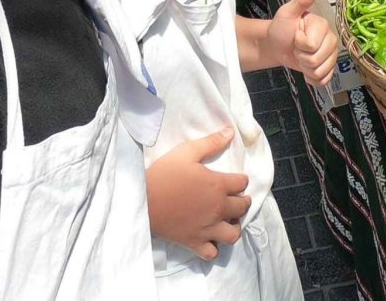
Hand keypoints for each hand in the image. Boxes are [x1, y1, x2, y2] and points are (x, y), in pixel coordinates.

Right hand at [145, 129, 250, 260]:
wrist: (142, 200)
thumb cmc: (164, 174)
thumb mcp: (186, 152)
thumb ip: (211, 142)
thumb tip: (231, 132)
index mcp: (218, 185)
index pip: (243, 183)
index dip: (239, 180)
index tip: (233, 180)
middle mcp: (218, 208)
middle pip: (242, 207)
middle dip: (241, 201)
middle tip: (231, 198)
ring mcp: (208, 228)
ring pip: (233, 234)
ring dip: (233, 226)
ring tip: (225, 219)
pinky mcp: (195, 242)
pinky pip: (212, 252)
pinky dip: (213, 247)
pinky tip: (208, 237)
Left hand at [267, 0, 337, 84]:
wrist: (276, 45)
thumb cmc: (281, 27)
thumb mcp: (287, 12)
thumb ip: (302, 1)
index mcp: (323, 26)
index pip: (311, 45)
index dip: (299, 44)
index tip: (295, 36)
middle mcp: (332, 40)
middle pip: (316, 61)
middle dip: (301, 57)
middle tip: (296, 48)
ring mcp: (331, 56)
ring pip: (320, 72)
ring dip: (305, 69)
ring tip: (300, 57)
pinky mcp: (328, 69)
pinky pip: (323, 81)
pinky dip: (311, 79)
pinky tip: (306, 70)